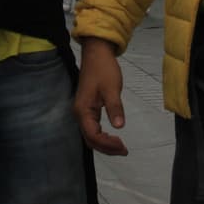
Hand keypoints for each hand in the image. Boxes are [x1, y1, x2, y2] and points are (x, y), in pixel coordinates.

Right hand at [73, 36, 128, 155]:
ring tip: (120, 146)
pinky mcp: (88, 107)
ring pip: (91, 134)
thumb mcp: (112, 88)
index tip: (123, 145)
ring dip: (104, 143)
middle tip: (124, 150)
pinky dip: (102, 135)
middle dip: (106, 147)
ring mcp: (83, 110)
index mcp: (83, 110)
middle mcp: (80, 113)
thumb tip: (119, 126)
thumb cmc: (103, 69)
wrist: (96, 53)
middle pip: (90, 139)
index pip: (93, 136)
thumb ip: (115, 108)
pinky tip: (112, 136)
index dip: (107, 144)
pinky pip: (92, 127)